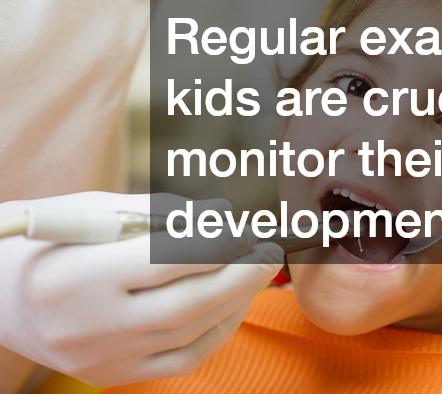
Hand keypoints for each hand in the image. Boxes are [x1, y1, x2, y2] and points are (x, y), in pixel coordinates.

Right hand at [0, 191, 283, 385]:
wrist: (3, 299)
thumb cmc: (57, 241)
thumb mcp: (96, 210)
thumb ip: (160, 211)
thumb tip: (225, 216)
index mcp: (77, 274)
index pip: (165, 260)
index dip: (216, 244)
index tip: (246, 229)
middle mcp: (87, 324)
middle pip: (184, 304)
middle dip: (239, 275)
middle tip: (270, 252)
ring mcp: (99, 358)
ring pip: (189, 331)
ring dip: (234, 299)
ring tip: (257, 272)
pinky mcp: (110, 376)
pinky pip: (181, 358)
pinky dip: (217, 330)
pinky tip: (234, 303)